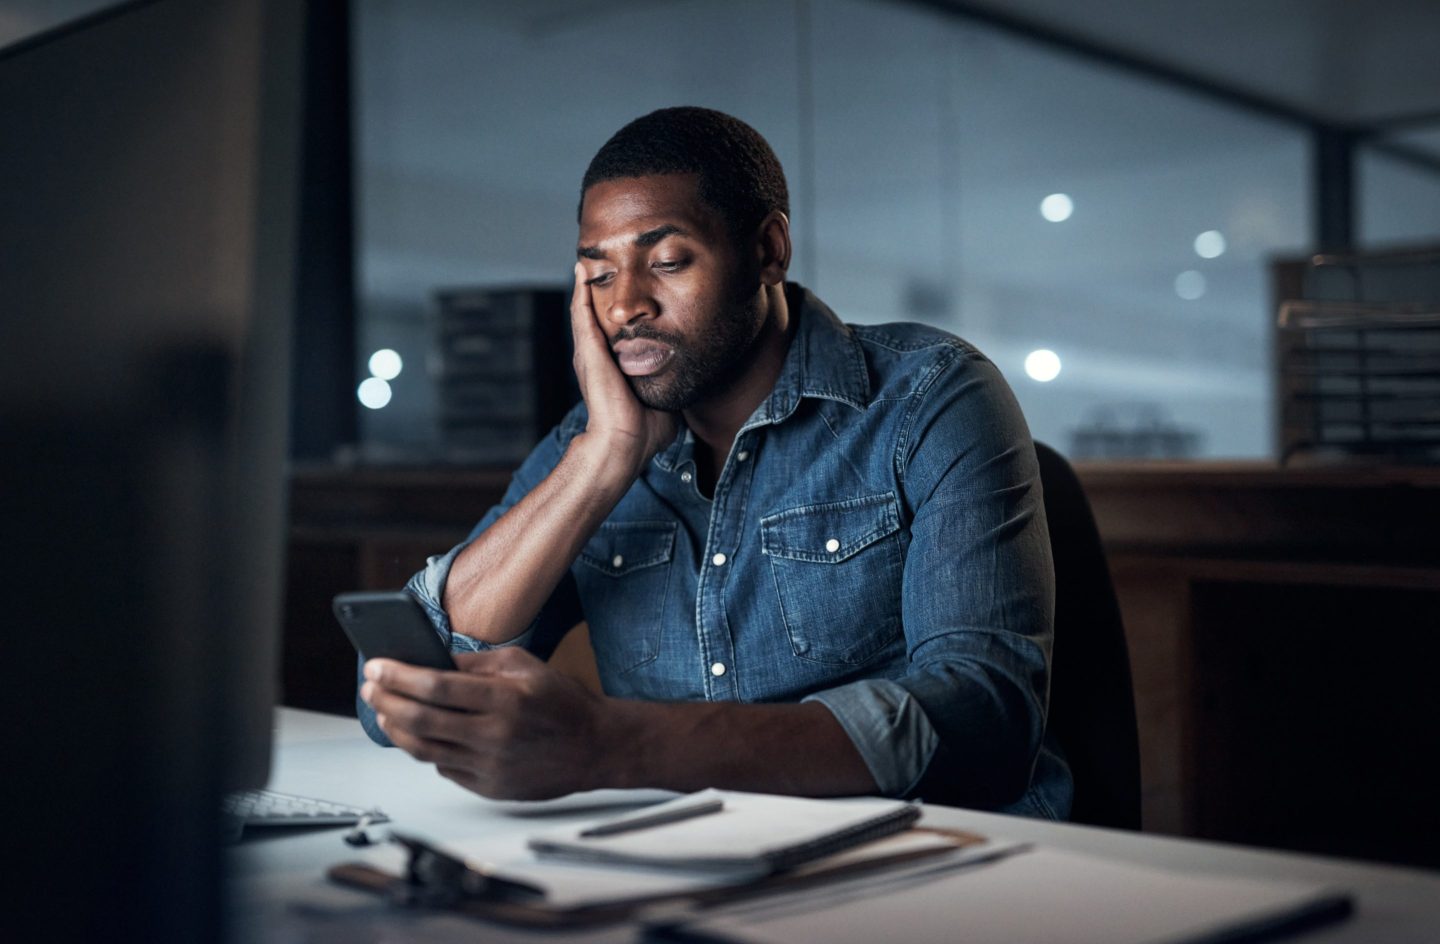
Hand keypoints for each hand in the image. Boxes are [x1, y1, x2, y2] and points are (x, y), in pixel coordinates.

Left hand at [360, 648, 614, 799]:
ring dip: (396, 728)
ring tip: (384, 712)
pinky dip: (425, 750)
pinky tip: (417, 734)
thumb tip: (434, 660)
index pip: (435, 686)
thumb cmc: (563, 703)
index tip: (376, 666)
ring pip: (424, 750)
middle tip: (370, 687)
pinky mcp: (490, 788)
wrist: (597, 747)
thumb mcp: (526, 665)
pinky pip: (444, 768)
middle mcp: (494, 735)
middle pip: (421, 719)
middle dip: (386, 700)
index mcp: (504, 699)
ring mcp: (490, 766)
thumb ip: (478, 662)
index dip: (399, 675)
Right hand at [570, 262, 676, 475]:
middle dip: (599, 291)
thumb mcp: (664, 401)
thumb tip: (688, 384)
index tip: (626, 294)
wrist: (625, 445)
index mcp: (614, 369)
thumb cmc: (645, 433)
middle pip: (596, 316)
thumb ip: (672, 386)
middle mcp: (597, 359)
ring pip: (585, 311)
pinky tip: (581, 271)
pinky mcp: (588, 352)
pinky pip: (582, 314)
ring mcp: (590, 354)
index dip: (619, 314)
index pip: (615, 334)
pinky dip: (580, 292)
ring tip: (586, 261)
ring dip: (586, 286)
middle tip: (600, 265)